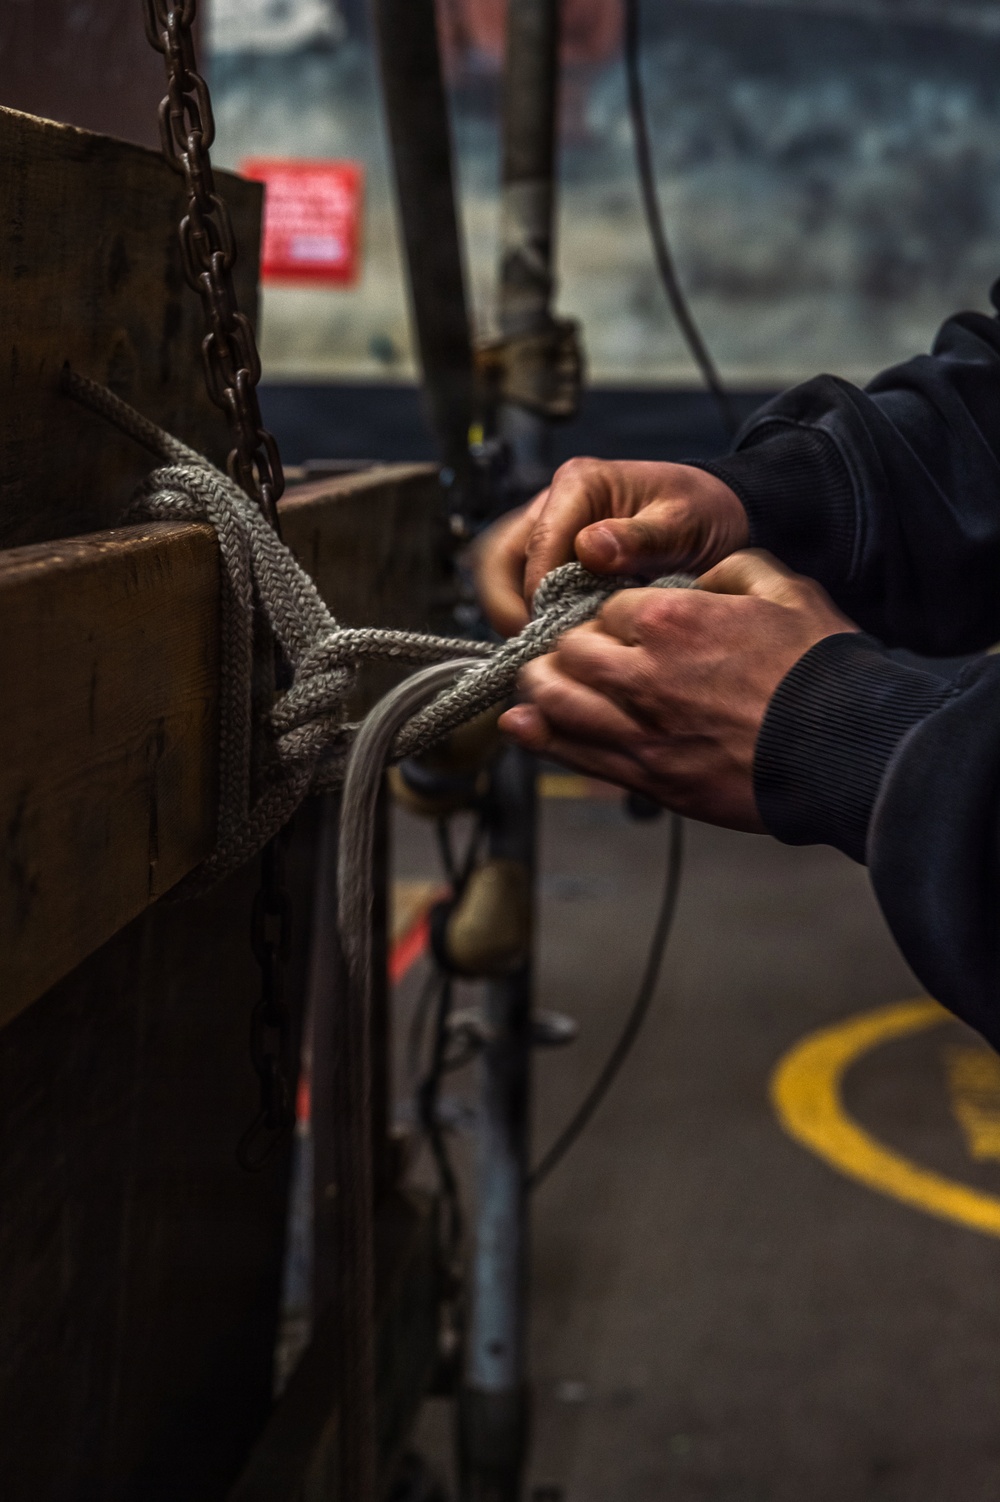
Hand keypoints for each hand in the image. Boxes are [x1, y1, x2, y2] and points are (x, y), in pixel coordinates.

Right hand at [474, 457, 748, 635]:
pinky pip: (522, 585)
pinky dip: (532, 615)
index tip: (559, 634)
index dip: (539, 594)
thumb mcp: (684, 523)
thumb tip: (589, 549)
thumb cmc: (703, 514)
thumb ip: (641, 538)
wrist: (719, 515)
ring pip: (503, 573)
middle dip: (509, 605)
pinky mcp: (552, 555)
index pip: (537, 544)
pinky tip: (558, 640)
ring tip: (545, 649)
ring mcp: (548, 529)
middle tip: (539, 647)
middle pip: (500, 557)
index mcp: (579, 484)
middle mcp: (552, 502)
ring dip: (515, 612)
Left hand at [498, 551, 859, 830]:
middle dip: (565, 648)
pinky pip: (573, 753)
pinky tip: (521, 724)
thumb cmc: (820, 672)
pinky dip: (539, 736)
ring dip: (541, 689)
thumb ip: (735, 569)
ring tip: (541, 684)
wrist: (842, 749)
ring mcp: (640, 729)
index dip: (606, 615)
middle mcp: (643, 672)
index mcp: (672, 618)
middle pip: (568, 652)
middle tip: (570, 653)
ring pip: (557, 701)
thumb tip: (705, 572)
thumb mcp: (787, 591)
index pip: (603, 608)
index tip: (612, 624)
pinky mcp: (648, 776)